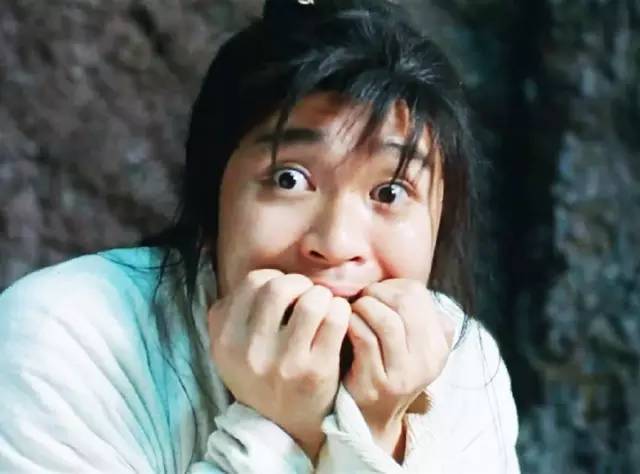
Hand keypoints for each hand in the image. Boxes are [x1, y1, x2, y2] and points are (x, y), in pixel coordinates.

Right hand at [208, 269, 349, 461]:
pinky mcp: (316, 372)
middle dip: (300, 284)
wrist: (286, 428)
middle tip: (308, 296)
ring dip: (323, 296)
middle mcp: (250, 352)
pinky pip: (335, 319)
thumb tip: (262, 277)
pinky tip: (338, 319)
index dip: (275, 279)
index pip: (254, 282)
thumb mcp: (232, 349)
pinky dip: (340, 310)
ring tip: (324, 307)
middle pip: (280, 286)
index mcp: (225, 340)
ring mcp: (285, 364)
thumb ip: (234, 311)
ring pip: (311, 300)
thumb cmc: (262, 376)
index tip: (286, 295)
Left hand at [344, 279, 454, 457]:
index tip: (377, 293)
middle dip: (376, 293)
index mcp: (438, 346)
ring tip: (354, 311)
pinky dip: (352, 324)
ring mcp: (403, 374)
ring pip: (386, 320)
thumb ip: (416, 317)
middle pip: (404, 304)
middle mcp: (426, 361)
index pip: (419, 295)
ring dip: (364, 307)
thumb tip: (406, 288)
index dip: (392, 286)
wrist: (369, 417)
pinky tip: (346, 326)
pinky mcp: (377, 383)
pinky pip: (365, 338)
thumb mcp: (411, 346)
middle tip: (362, 298)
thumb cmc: (384, 367)